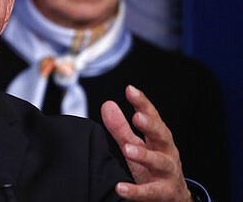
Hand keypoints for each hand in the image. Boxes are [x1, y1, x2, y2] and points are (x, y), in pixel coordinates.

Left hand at [101, 85, 191, 201]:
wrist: (172, 199)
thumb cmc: (152, 168)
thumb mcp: (137, 145)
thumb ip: (121, 127)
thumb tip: (107, 104)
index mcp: (159, 138)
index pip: (152, 117)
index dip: (142, 103)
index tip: (130, 90)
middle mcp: (166, 152)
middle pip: (161, 136)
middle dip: (151, 126)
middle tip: (138, 117)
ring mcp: (167, 173)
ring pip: (159, 162)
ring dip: (144, 156)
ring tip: (128, 150)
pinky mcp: (164, 193)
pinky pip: (150, 192)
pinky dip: (136, 191)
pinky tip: (121, 188)